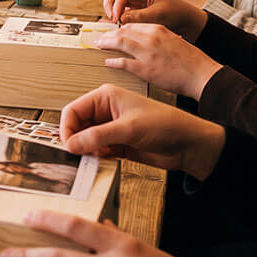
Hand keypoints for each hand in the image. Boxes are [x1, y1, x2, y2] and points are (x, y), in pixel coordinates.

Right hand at [61, 83, 225, 177]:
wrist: (189, 145)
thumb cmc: (166, 125)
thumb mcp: (128, 129)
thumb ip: (97, 136)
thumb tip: (72, 144)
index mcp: (105, 97)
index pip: (73, 110)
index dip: (67, 128)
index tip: (68, 145)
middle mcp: (105, 111)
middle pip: (77, 126)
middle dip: (76, 140)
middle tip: (78, 154)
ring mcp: (111, 128)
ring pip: (85, 140)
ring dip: (86, 150)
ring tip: (94, 157)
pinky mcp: (117, 144)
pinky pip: (97, 150)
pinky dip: (97, 157)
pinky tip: (105, 159)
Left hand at [89, 23, 222, 99]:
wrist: (202, 74)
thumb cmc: (192, 60)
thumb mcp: (174, 40)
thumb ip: (158, 38)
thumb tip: (145, 41)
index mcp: (159, 29)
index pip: (133, 25)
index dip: (120, 28)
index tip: (113, 31)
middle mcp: (151, 38)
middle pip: (122, 32)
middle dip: (109, 34)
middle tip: (101, 37)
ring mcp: (147, 54)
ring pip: (119, 43)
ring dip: (106, 44)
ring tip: (100, 45)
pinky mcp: (145, 70)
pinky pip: (123, 63)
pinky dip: (113, 62)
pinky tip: (108, 62)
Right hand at [103, 0, 206, 41]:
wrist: (186, 20)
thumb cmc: (177, 12)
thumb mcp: (158, 15)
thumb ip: (138, 16)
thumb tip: (121, 18)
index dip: (116, 5)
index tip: (116, 18)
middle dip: (110, 4)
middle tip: (111, 17)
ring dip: (111, 8)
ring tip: (115, 20)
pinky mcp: (135, 6)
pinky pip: (120, 7)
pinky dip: (116, 13)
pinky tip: (119, 22)